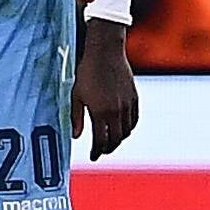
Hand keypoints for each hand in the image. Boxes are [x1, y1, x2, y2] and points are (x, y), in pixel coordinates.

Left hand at [70, 22, 139, 160]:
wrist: (106, 53)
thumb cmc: (87, 72)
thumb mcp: (76, 95)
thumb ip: (76, 117)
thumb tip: (75, 136)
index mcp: (100, 112)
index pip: (101, 140)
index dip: (97, 151)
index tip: (93, 156)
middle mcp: (116, 111)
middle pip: (116, 139)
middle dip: (108, 148)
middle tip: (101, 151)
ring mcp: (127, 105)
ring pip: (127, 131)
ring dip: (119, 139)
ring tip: (111, 140)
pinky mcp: (134, 98)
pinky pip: (134, 120)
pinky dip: (129, 128)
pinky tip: (123, 128)